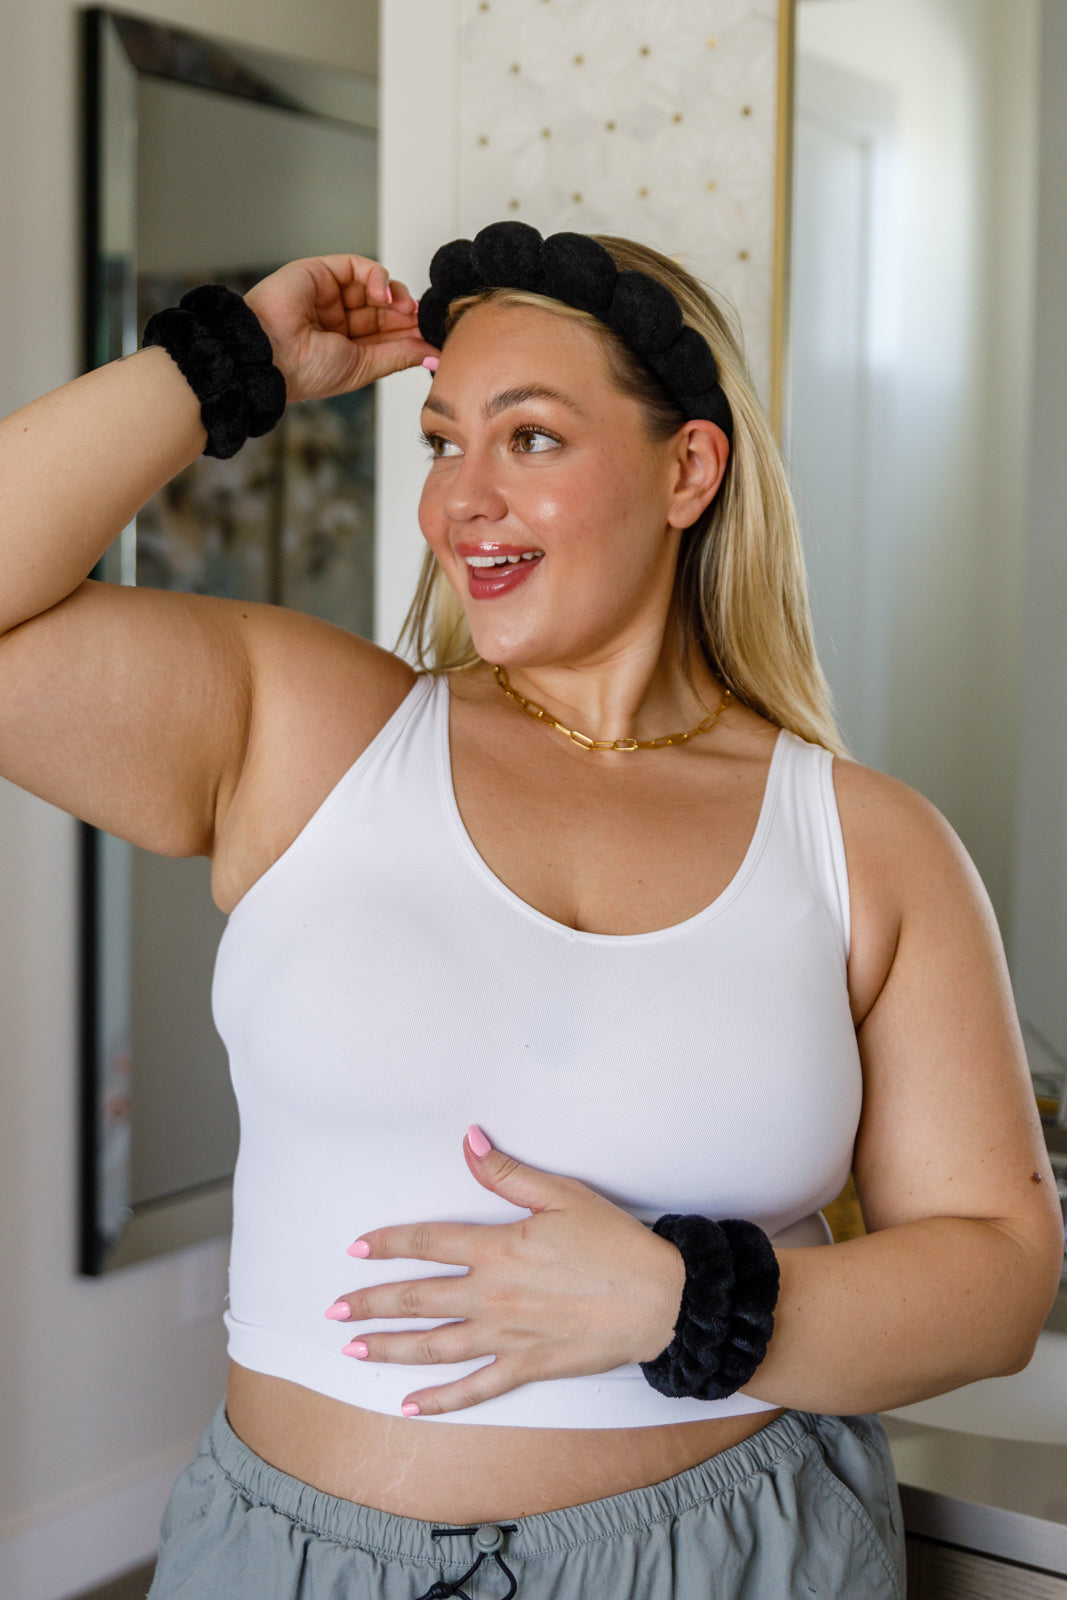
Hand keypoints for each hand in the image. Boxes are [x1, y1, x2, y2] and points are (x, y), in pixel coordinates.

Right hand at [244, 254, 437, 403]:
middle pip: (384, 311)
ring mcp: (330, 296)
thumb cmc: (304, 370)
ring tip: (406, 310)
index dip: (411, 335)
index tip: (435, 339)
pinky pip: (359, 267)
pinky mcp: (322, 271)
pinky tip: (384, 295)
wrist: (269, 354)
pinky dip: (378, 277)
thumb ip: (398, 355)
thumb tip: (432, 355)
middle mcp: (337, 321)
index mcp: (345, 347)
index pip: (386, 335)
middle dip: (408, 315)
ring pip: (374, 288)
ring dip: (397, 296)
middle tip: (427, 321)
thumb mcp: (363, 367)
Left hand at [324, 1127, 686, 1415]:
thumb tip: (468, 1138)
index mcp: (498, 1247)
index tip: (357, 1249)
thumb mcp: (562, 1194)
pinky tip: (409, 1407)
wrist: (658, 1299)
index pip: (429, 1242)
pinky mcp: (527, 1366)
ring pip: (434, 1345)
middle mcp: (492, 1294)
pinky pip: (474, 1388)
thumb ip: (508, 1171)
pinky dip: (440, 1400)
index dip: (389, 1244)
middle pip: (419, 1298)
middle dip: (372, 1303)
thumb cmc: (614, 1242)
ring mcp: (506, 1335)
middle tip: (334, 1311)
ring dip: (390, 1349)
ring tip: (353, 1351)